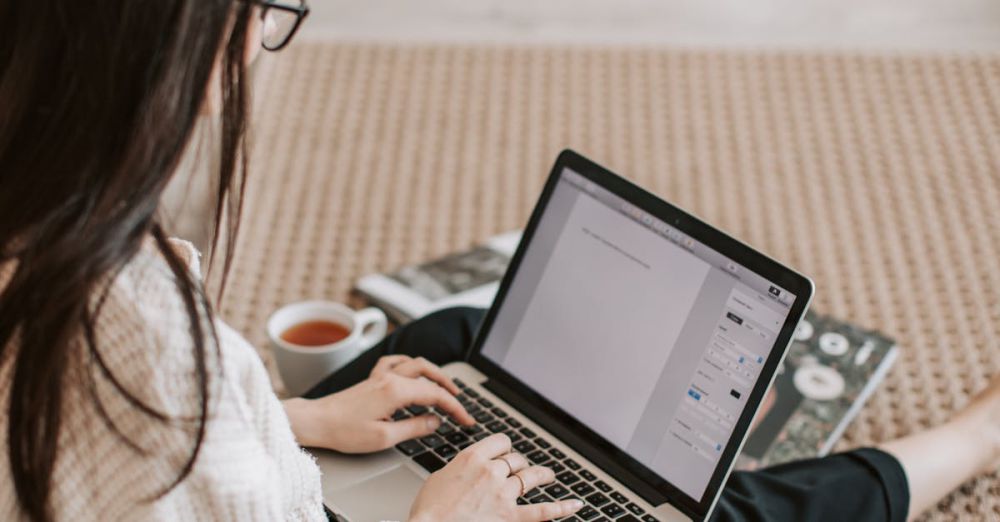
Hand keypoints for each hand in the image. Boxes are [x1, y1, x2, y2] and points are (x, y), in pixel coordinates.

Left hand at [284, 355, 475, 452]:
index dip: (455, 408)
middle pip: (429, 374)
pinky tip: (413, 370)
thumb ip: (414, 427)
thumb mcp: (384, 437)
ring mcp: (380, 376)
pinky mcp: (372, 380)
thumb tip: (435, 422)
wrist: (316, 421)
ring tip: (445, 386)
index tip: (466, 420)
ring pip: (415, 364)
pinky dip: (410, 364)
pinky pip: (396, 362)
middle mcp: (390, 378)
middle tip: (460, 404)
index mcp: (396, 391)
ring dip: (434, 373)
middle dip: (449, 387)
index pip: (436, 395)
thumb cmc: (344, 431)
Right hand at [409, 434, 582, 521]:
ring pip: (530, 477)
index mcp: (471, 457)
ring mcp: (503, 494)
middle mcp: (491, 471)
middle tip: (520, 470)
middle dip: (518, 464)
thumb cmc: (428, 511)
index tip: (505, 452)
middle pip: (515, 459)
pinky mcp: (510, 517)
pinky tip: (575, 504)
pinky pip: (542, 511)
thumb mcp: (439, 478)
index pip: (500, 441)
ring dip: (541, 475)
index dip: (504, 447)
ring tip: (548, 475)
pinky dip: (562, 508)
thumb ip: (461, 469)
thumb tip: (470, 471)